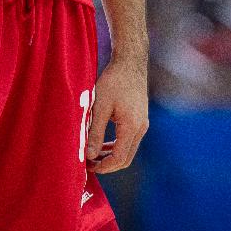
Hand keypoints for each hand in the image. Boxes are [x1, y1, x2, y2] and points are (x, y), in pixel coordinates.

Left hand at [85, 57, 148, 173]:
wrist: (130, 63)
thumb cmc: (114, 81)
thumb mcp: (100, 106)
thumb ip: (95, 132)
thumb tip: (90, 155)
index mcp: (131, 126)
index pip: (119, 158)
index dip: (104, 166)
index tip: (88, 167)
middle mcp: (141, 128)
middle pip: (126, 158)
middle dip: (108, 164)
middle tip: (89, 164)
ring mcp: (142, 124)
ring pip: (128, 150)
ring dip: (111, 156)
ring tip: (93, 155)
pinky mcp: (140, 119)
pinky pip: (129, 140)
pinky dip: (116, 146)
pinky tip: (102, 142)